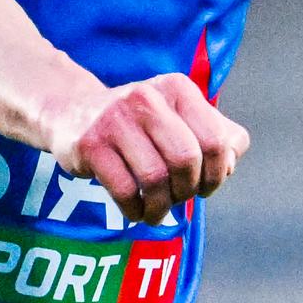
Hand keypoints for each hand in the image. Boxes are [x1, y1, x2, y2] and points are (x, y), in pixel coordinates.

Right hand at [47, 73, 249, 225]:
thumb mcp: (179, 117)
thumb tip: (230, 165)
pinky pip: (124, 189)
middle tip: (179, 199)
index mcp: (177, 89)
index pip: (215, 140)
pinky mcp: (90, 144)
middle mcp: (147, 97)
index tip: (204, 186)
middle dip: (188, 190)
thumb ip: (217, 135)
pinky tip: (136, 212)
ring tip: (156, 213)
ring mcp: (115, 119)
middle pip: (186, 159)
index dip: (216, 174)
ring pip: (155, 177)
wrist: (71, 113)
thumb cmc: (138, 124)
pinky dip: (135, 210)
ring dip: (161, 206)